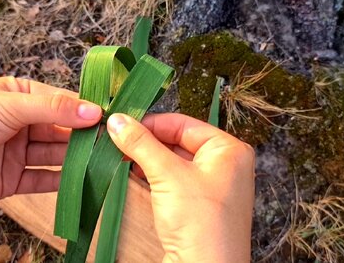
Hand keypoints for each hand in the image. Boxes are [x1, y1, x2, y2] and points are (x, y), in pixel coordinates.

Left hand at [0, 77, 101, 212]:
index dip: (82, 109)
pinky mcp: (12, 179)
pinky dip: (61, 180)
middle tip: (110, 141)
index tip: (107, 116)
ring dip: (76, 157)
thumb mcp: (11, 104)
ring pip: (54, 154)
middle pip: (59, 129)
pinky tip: (82, 179)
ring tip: (103, 160)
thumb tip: (93, 110)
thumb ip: (53, 108)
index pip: (58, 101)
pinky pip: (42, 178)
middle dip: (82, 135)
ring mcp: (16, 152)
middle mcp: (19, 123)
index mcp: (17, 96)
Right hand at [107, 113, 254, 262]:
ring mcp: (211, 187)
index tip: (122, 122)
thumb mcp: (167, 174)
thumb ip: (141, 143)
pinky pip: (172, 180)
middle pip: (178, 141)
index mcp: (228, 150)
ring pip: (173, 161)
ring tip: (119, 153)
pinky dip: (153, 175)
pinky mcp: (197, 206)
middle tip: (116, 137)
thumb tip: (117, 120)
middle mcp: (224, 166)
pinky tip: (133, 172)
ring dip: (146, 157)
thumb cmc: (200, 223)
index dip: (151, 122)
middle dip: (146, 140)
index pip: (183, 123)